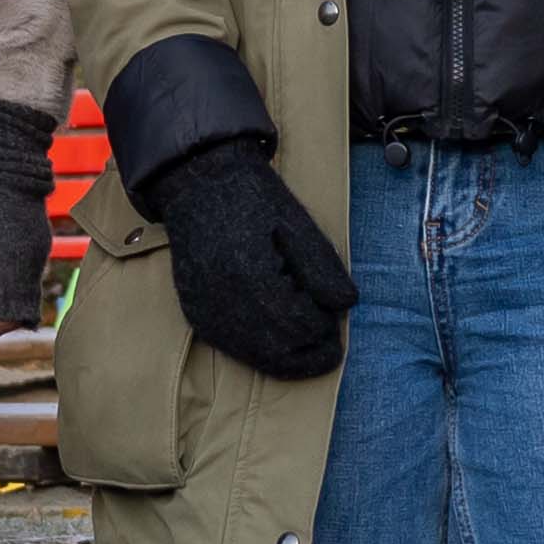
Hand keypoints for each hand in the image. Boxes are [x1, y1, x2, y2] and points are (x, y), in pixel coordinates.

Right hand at [152, 134, 354, 381]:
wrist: (198, 185)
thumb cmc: (253, 200)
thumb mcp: (297, 223)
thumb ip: (322, 268)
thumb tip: (347, 305)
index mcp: (251, 274)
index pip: (299, 326)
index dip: (325, 330)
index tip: (336, 318)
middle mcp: (223, 301)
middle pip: (280, 351)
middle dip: (311, 350)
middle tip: (329, 336)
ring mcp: (205, 312)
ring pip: (257, 358)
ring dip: (289, 356)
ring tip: (308, 336)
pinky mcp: (196, 316)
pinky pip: (235, 350)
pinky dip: (264, 350)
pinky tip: (279, 334)